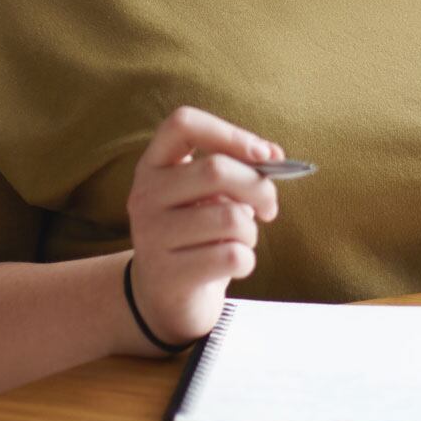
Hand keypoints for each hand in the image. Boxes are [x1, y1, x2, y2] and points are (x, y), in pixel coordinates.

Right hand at [124, 105, 283, 348]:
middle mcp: (144, 195)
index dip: (229, 132)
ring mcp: (151, 235)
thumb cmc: (197, 235)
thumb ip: (238, 172)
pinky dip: (246, 261)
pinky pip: (232, 256)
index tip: (264, 154)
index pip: (183, 124)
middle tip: (270, 207)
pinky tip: (232, 264)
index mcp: (154, 165)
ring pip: (230, 217)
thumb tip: (276, 157)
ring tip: (240, 240)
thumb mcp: (209, 197)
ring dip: (251, 231)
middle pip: (216, 170)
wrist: (164, 297)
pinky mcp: (167, 274)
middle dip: (259, 188)